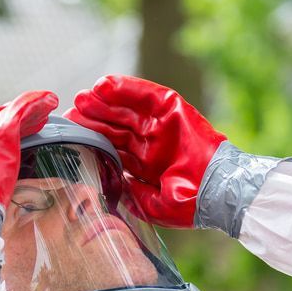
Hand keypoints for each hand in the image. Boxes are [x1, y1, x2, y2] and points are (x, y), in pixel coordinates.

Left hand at [63, 75, 226, 227]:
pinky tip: (104, 85)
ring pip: (127, 109)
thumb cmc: (191, 204)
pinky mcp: (175, 109)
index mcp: (147, 165)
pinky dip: (126, 88)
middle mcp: (153, 142)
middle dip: (95, 118)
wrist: (219, 193)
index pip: (115, 147)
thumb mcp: (152, 205)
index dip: (95, 139)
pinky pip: (146, 95)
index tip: (73, 134)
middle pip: (117, 125)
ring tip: (83, 97)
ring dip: (105, 101)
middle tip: (72, 112)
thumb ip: (131, 193)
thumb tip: (109, 182)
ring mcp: (163, 125)